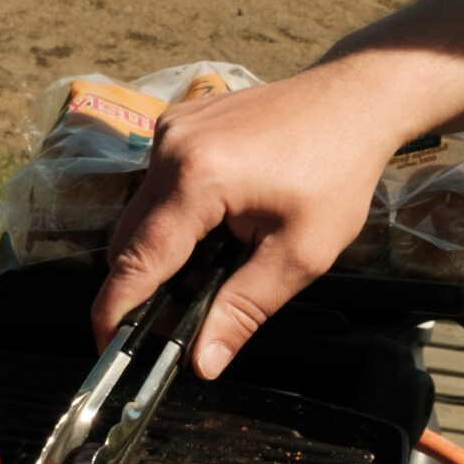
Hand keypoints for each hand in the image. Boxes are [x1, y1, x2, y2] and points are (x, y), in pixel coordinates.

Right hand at [90, 56, 412, 376]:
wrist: (355, 100)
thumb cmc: (338, 171)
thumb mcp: (301, 254)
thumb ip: (243, 310)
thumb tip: (201, 363)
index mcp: (196, 179)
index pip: (137, 261)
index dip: (116, 313)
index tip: (109, 352)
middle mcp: (169, 149)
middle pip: (128, 241)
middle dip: (144, 287)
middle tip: (180, 322)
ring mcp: (169, 131)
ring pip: (140, 215)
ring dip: (163, 252)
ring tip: (212, 269)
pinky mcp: (176, 125)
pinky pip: (156, 187)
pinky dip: (174, 218)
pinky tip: (217, 227)